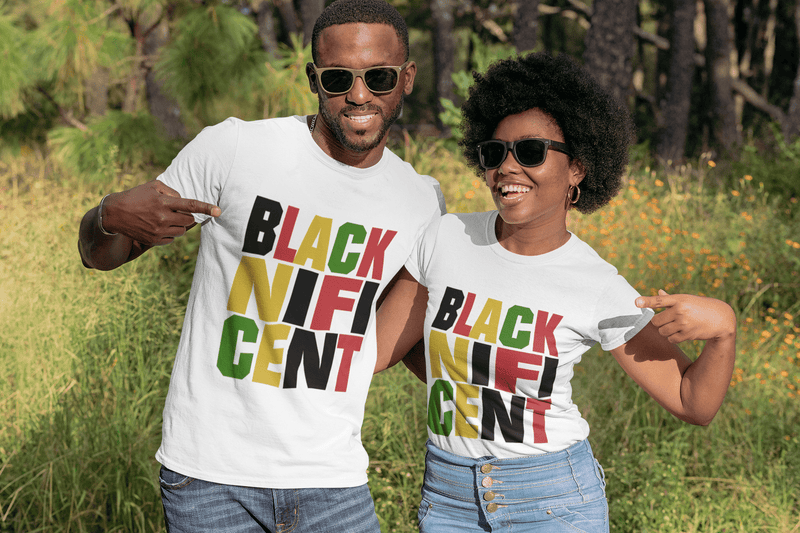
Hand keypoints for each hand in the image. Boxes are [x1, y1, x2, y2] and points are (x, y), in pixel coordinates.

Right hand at [102, 180, 220, 245]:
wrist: (114, 213)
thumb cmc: (136, 196)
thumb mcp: (153, 186)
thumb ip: (172, 191)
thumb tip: (184, 201)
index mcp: (164, 202)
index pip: (190, 204)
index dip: (206, 207)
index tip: (219, 210)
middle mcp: (162, 217)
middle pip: (189, 220)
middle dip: (187, 216)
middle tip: (175, 212)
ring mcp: (158, 230)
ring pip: (182, 231)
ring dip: (178, 225)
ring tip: (164, 218)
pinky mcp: (154, 240)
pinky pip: (172, 239)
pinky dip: (169, 233)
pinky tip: (158, 226)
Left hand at [635, 290, 735, 343]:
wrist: (721, 318)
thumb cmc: (700, 306)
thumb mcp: (687, 299)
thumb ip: (671, 298)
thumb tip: (658, 292)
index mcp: (679, 299)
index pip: (659, 300)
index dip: (647, 301)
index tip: (635, 302)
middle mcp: (680, 310)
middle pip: (656, 321)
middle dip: (659, 323)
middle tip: (667, 320)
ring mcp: (684, 323)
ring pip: (662, 331)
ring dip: (665, 331)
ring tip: (675, 326)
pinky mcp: (688, 334)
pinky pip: (671, 339)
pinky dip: (673, 338)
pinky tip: (681, 332)